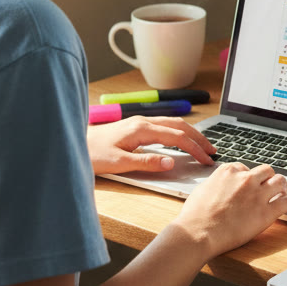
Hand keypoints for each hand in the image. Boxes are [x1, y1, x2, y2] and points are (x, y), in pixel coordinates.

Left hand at [87, 116, 216, 175]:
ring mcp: (139, 122)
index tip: (207, 159)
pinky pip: (164, 126)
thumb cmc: (92, 154)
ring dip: (190, 133)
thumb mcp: (118, 164)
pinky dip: (179, 132)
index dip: (194, 148)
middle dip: (199, 137)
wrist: (73, 143)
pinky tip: (181, 139)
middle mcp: (142, 122)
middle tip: (213, 151)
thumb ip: (146, 163)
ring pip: (173, 123)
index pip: (177, 137)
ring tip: (203, 145)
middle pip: (179, 125)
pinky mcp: (136, 126)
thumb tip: (171, 163)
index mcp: (141, 129)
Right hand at [175, 161, 286, 257]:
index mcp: (229, 171)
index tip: (250, 184)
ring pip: (280, 181)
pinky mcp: (266, 212)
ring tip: (282, 192)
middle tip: (269, 186)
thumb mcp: (203, 189)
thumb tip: (220, 184)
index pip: (246, 168)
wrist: (198, 232)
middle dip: (268, 178)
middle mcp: (245, 179)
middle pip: (266, 171)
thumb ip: (216, 183)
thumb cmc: (195, 215)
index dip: (249, 177)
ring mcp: (257, 195)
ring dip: (282, 186)